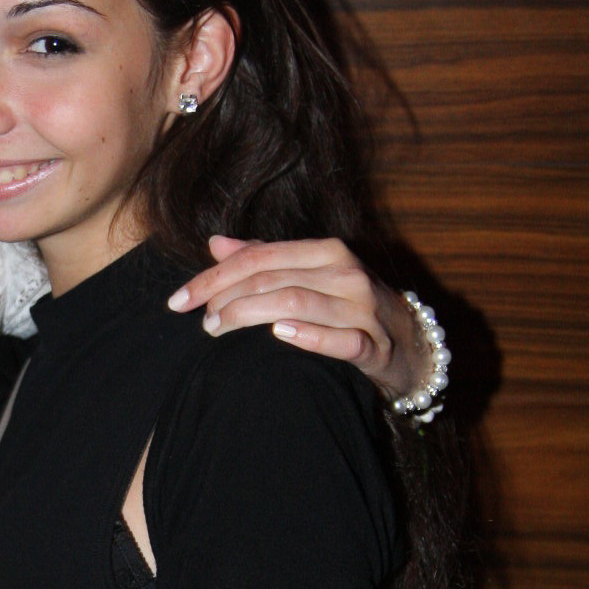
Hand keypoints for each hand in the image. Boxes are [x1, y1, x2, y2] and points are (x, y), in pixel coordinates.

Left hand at [170, 235, 428, 400]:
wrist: (409, 342)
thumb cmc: (348, 304)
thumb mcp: (309, 274)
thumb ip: (263, 258)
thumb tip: (215, 243)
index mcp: (324, 251)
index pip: (256, 258)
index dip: (212, 277)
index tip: (179, 299)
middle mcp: (343, 273)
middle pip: (270, 279)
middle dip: (224, 298)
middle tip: (200, 321)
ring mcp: (360, 308)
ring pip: (295, 303)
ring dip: (249, 315)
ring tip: (218, 329)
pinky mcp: (373, 344)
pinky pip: (339, 339)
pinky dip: (307, 336)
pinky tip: (278, 335)